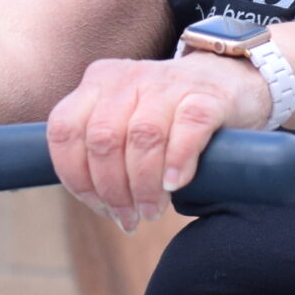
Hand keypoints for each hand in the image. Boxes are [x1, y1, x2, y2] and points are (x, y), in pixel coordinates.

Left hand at [46, 55, 273, 230]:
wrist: (230, 79)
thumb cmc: (168, 115)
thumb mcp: (123, 119)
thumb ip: (101, 149)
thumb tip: (95, 202)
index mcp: (98, 82)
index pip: (64, 130)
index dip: (76, 177)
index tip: (98, 206)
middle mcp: (128, 77)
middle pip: (102, 139)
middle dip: (112, 189)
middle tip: (130, 216)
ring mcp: (168, 83)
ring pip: (142, 136)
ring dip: (144, 185)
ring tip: (152, 209)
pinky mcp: (206, 96)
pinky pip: (187, 129)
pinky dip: (177, 163)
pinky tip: (175, 184)